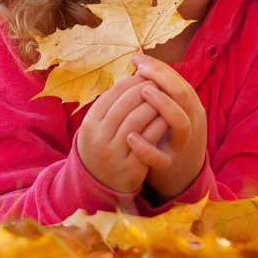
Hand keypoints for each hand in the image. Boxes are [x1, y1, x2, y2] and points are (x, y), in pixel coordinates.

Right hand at [77, 72, 167, 193]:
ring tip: (165, 97)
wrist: (99, 186)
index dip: (132, 80)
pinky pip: (149, 140)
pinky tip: (167, 118)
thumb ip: (113, 101)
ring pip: (138, 119)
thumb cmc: (103, 145)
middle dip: (146, 89)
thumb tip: (136, 70)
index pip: (114, 92)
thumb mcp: (98, 124)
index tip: (146, 74)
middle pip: (127, 103)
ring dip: (155, 105)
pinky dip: (159, 125)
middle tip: (159, 83)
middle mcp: (99, 138)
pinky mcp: (131, 168)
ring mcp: (114, 154)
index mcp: (90, 122)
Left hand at [128, 53, 207, 199]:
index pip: (178, 80)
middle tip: (141, 70)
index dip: (158, 67)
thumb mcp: (172, 110)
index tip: (137, 58)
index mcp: (190, 107)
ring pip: (180, 123)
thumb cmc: (170, 135)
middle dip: (162, 78)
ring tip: (143, 92)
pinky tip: (130, 136)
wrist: (184, 176)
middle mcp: (191, 122)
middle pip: (183, 95)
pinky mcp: (170, 165)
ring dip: (163, 105)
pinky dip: (146, 147)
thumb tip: (139, 62)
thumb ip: (161, 90)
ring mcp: (182, 144)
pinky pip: (160, 157)